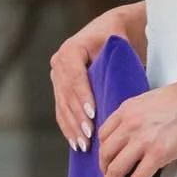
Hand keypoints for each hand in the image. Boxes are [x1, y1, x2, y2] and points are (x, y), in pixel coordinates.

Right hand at [50, 6, 141, 152]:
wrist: (111, 31)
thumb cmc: (119, 39)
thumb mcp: (118, 46)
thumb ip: (113, 64)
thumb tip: (116, 89)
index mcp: (71, 49)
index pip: (75, 77)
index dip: (83, 97)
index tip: (92, 114)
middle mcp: (59, 62)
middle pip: (67, 95)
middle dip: (78, 117)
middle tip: (89, 136)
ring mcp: (57, 76)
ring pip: (62, 105)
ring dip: (72, 127)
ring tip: (83, 145)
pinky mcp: (59, 88)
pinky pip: (61, 110)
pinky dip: (68, 127)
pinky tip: (75, 143)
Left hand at [96, 81, 176, 176]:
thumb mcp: (149, 101)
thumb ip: (136, 117)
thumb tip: (134, 136)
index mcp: (126, 110)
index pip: (103, 134)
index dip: (102, 151)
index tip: (105, 160)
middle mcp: (129, 125)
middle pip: (105, 153)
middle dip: (103, 170)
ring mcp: (143, 140)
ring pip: (115, 169)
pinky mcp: (158, 154)